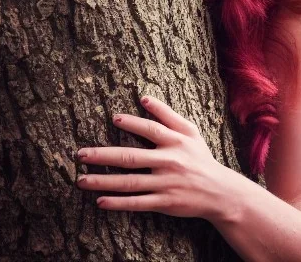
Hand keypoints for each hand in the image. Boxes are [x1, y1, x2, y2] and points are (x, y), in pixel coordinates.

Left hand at [76, 95, 226, 221]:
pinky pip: (137, 203)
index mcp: (175, 141)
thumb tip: (143, 97)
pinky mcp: (164, 203)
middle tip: (80, 154)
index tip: (114, 118)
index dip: (133, 123)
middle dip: (103, 156)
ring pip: (129, 182)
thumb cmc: (200, 158)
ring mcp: (166, 184)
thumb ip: (167, 114)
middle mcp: (169, 161)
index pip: (151, 129)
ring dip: (103, 182)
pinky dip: (118, 203)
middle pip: (131, 157)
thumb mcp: (190, 132)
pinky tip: (101, 201)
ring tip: (82, 179)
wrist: (220, 192)